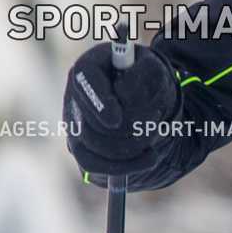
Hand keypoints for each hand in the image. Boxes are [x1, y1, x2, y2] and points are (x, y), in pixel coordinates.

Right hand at [63, 41, 179, 183]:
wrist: (146, 99)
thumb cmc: (147, 79)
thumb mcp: (154, 69)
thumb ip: (144, 73)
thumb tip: (122, 92)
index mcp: (89, 66)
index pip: (85, 81)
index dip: (98, 104)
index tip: (116, 120)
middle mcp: (75, 95)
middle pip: (90, 122)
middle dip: (128, 127)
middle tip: (156, 117)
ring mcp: (75, 125)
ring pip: (95, 146)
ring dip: (132, 144)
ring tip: (155, 132)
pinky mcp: (83, 149)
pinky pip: (95, 166)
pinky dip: (126, 165)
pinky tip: (151, 158)